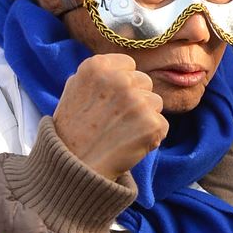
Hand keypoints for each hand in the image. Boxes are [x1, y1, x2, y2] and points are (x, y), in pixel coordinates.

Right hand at [53, 54, 167, 180]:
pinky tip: (129, 144)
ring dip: (145, 117)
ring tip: (121, 133)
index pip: (128, 64)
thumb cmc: (70, 131)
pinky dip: (151, 137)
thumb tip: (120, 68)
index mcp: (97, 66)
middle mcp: (119, 80)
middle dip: (135, 99)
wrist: (73, 168)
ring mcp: (137, 102)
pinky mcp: (151, 123)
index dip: (123, 83)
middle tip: (115, 120)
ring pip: (156, 102)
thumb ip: (98, 76)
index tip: (112, 99)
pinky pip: (162, 125)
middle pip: (145, 82)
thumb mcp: (74, 90)